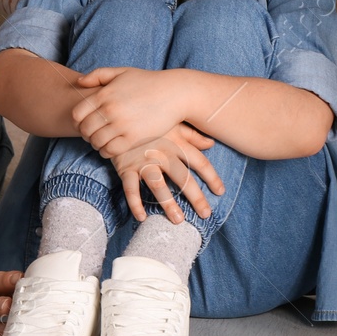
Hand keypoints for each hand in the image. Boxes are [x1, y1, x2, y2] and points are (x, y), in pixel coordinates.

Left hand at [71, 67, 187, 155]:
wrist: (174, 93)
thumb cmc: (147, 82)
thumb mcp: (122, 72)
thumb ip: (98, 75)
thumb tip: (79, 83)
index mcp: (104, 94)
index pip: (77, 114)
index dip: (78, 122)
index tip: (84, 124)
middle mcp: (110, 110)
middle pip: (85, 130)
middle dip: (86, 134)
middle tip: (93, 135)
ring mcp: (122, 125)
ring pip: (96, 142)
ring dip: (96, 144)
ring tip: (102, 142)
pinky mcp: (134, 138)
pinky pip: (111, 150)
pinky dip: (106, 152)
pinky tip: (111, 147)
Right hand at [105, 124, 224, 224]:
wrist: (116, 114)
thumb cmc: (148, 121)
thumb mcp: (171, 123)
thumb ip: (192, 135)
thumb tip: (211, 143)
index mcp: (176, 143)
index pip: (199, 162)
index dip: (211, 177)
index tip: (220, 192)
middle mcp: (162, 153)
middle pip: (183, 177)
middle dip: (196, 197)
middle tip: (206, 214)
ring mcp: (143, 161)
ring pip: (158, 185)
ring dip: (168, 203)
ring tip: (178, 220)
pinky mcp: (125, 167)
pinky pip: (130, 188)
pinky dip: (134, 203)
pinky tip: (141, 217)